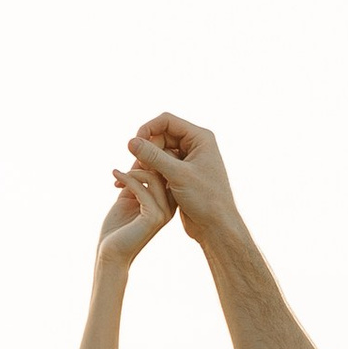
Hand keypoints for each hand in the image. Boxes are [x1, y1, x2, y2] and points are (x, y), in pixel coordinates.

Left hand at [98, 161, 173, 261]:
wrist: (110, 253)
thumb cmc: (118, 227)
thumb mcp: (128, 196)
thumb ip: (136, 179)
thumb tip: (139, 154)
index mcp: (166, 202)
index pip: (167, 172)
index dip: (152, 159)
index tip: (132, 158)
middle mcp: (170, 207)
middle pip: (165, 172)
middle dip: (146, 161)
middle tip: (126, 162)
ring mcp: (164, 213)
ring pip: (155, 178)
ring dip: (133, 171)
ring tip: (118, 174)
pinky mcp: (154, 217)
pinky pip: (143, 188)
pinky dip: (127, 178)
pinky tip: (115, 176)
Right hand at [128, 110, 236, 236]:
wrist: (216, 227)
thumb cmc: (205, 200)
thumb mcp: (177, 175)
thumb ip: (153, 156)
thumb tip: (131, 141)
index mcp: (200, 138)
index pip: (166, 121)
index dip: (147, 129)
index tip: (133, 145)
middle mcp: (194, 146)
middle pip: (160, 136)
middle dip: (147, 150)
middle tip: (138, 168)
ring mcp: (187, 160)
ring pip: (159, 153)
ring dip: (147, 163)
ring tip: (138, 177)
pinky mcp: (181, 175)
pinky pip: (161, 166)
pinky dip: (151, 173)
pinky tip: (142, 183)